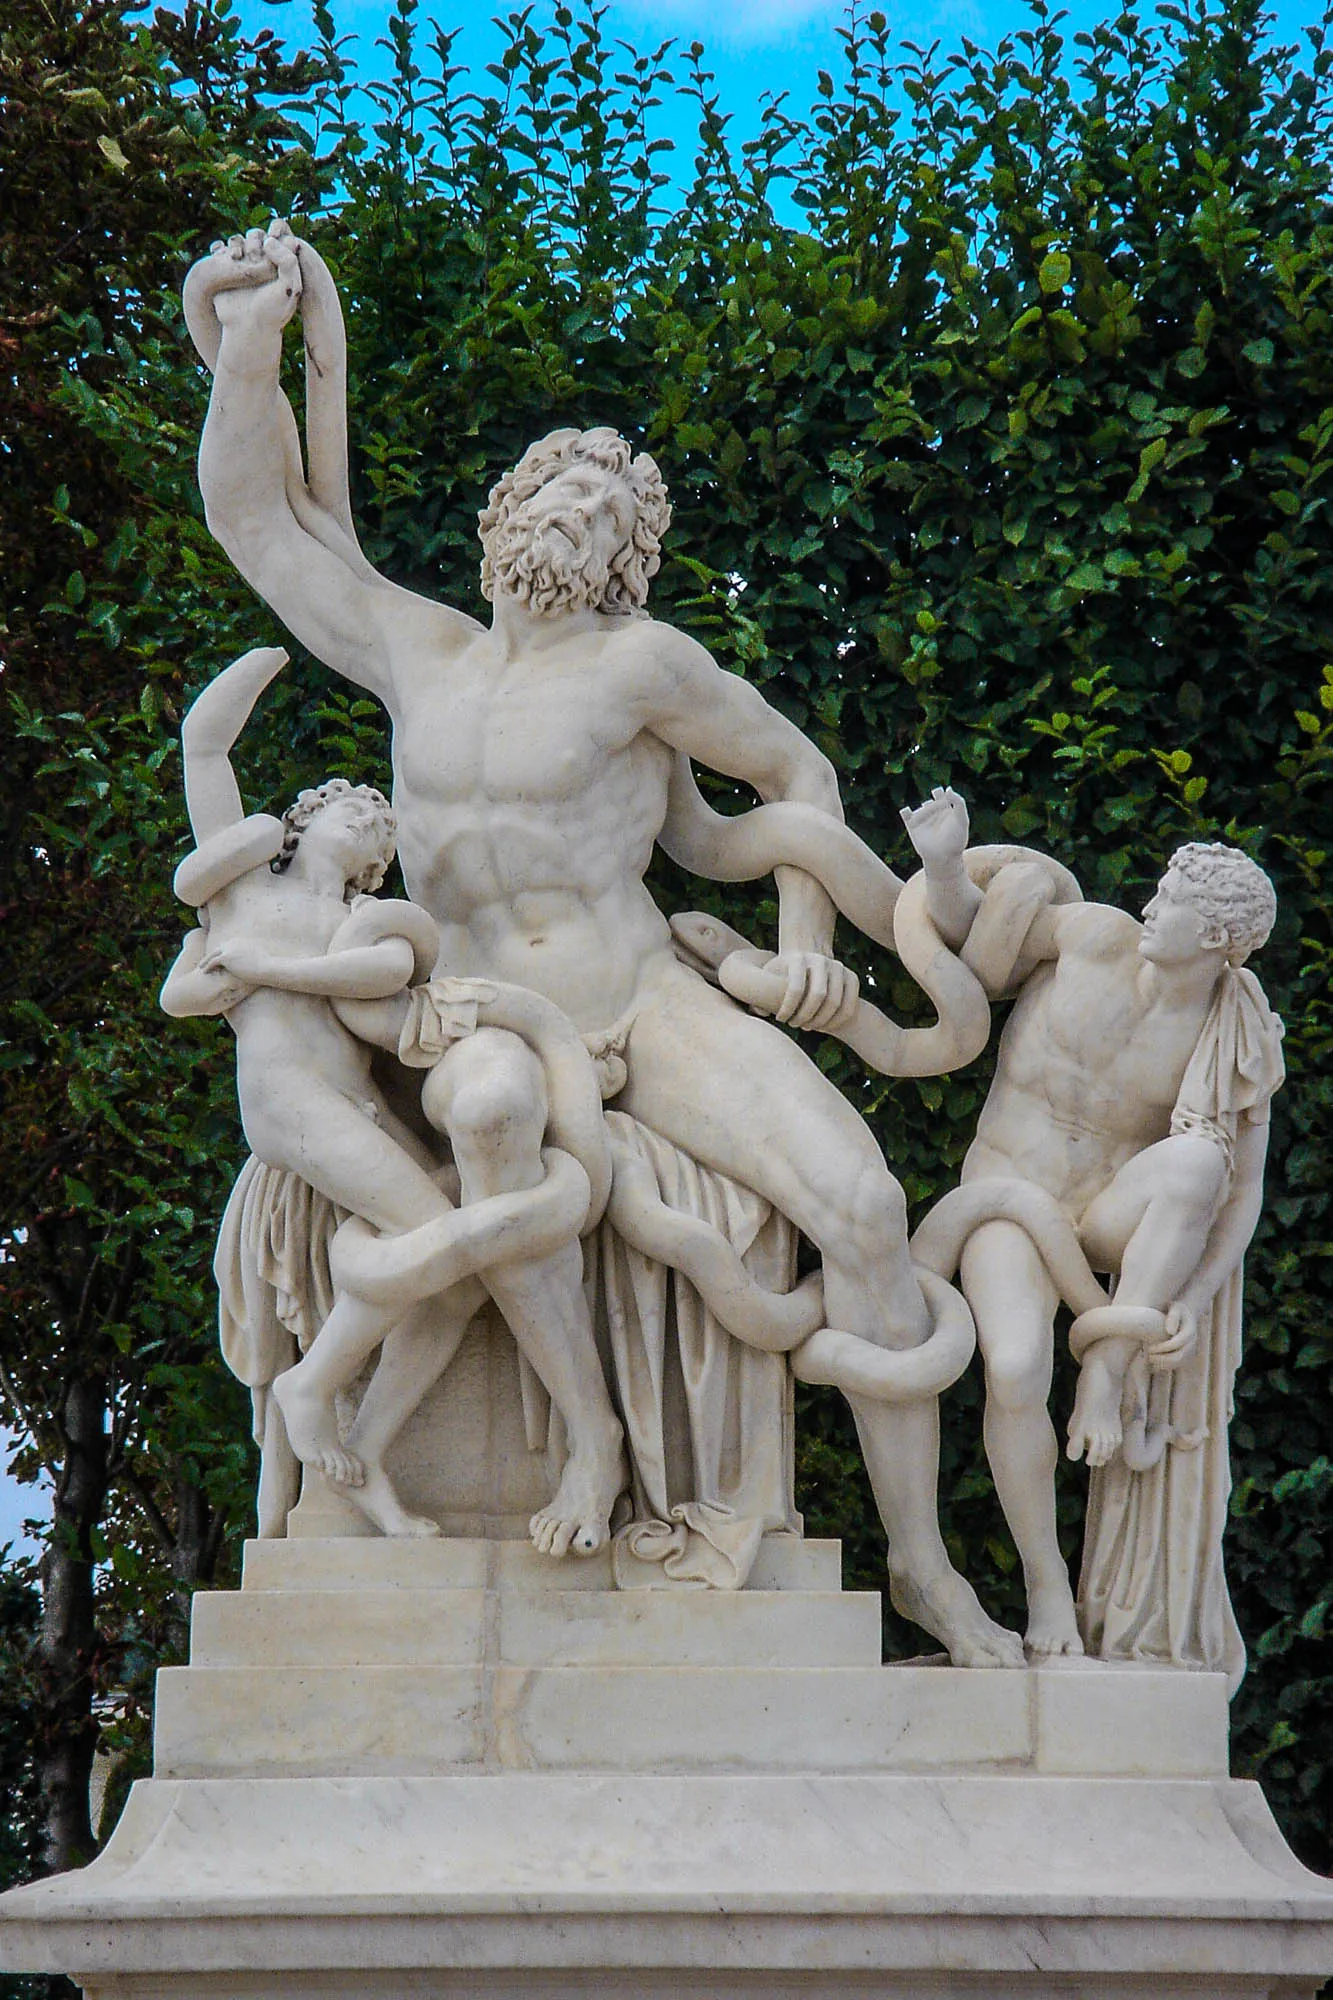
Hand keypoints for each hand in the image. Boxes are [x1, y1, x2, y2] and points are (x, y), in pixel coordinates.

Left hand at [200, 941, 274, 983]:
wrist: (266, 967)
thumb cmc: (266, 965)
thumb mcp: (260, 957)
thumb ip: (254, 955)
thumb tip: (257, 959)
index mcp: (241, 941)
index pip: (227, 945)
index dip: (221, 952)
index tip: (217, 958)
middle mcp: (233, 942)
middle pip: (218, 948)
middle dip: (212, 954)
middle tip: (205, 961)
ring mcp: (228, 949)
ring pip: (213, 954)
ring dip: (206, 960)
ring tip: (201, 966)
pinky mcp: (225, 957)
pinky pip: (212, 961)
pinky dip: (207, 966)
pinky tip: (203, 971)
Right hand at [203, 219, 302, 335]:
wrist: (247, 329)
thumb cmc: (273, 311)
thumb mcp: (289, 287)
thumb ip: (287, 261)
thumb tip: (267, 240)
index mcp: (281, 265)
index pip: (279, 237)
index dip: (275, 235)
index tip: (271, 245)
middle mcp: (262, 263)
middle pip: (257, 235)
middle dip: (254, 241)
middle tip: (254, 256)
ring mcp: (243, 266)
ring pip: (239, 239)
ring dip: (237, 243)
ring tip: (238, 258)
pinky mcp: (226, 270)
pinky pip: (221, 249)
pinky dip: (221, 250)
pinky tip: (228, 260)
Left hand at [763, 951, 859, 1032]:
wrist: (807, 961)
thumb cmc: (783, 974)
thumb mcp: (769, 978)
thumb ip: (759, 995)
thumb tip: (760, 1011)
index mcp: (798, 958)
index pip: (795, 987)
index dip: (787, 1008)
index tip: (779, 1019)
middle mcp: (821, 960)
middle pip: (818, 995)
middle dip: (805, 1016)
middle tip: (795, 1025)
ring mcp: (839, 967)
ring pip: (835, 1002)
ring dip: (821, 1021)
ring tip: (808, 1027)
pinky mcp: (852, 977)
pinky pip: (849, 1005)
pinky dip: (837, 1020)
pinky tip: (825, 1027)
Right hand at [900, 786, 968, 870]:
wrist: (943, 857)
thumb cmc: (956, 840)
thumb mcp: (962, 819)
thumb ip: (959, 802)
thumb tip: (948, 789)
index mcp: (946, 811)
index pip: (941, 795)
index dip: (940, 793)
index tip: (940, 794)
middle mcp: (933, 814)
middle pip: (930, 803)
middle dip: (932, 807)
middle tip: (936, 817)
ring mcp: (922, 820)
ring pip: (919, 809)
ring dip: (923, 813)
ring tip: (928, 821)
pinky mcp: (913, 827)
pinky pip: (906, 815)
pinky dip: (905, 811)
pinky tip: (907, 810)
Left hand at [1148, 1299, 1200, 1370]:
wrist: (1188, 1313)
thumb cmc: (1178, 1309)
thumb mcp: (1176, 1308)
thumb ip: (1173, 1317)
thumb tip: (1170, 1332)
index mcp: (1190, 1332)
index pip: (1176, 1344)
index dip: (1162, 1348)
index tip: (1149, 1348)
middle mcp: (1192, 1343)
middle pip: (1178, 1356)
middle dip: (1163, 1359)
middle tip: (1148, 1357)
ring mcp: (1191, 1349)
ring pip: (1179, 1363)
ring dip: (1165, 1364)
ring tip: (1150, 1359)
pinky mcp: (1187, 1354)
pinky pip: (1178, 1363)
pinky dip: (1167, 1365)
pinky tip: (1155, 1362)